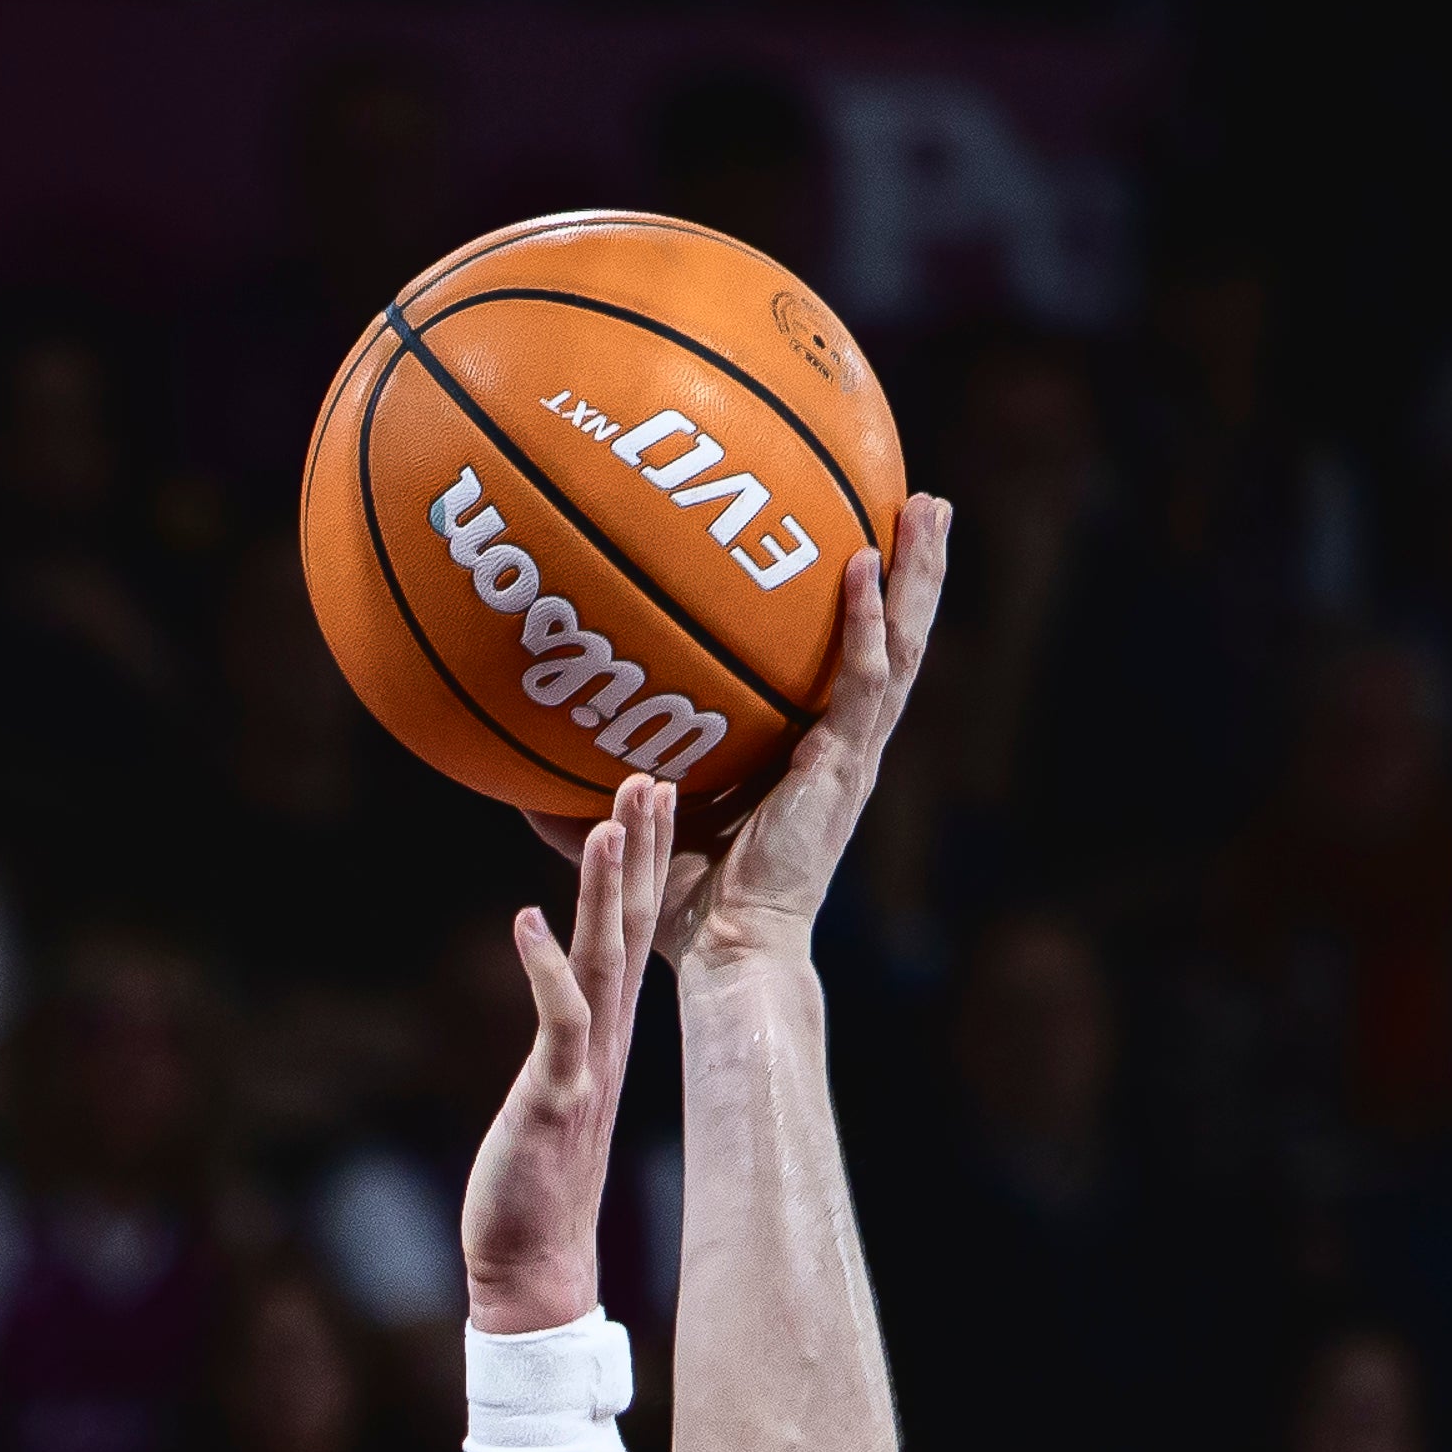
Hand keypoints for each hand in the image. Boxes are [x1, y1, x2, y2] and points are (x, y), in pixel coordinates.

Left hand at [459, 775, 676, 1330]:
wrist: (534, 1266)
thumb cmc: (535, 1187)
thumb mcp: (554, 1095)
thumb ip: (563, 1043)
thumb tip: (565, 1005)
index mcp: (607, 1037)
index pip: (635, 935)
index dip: (645, 866)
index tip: (656, 799)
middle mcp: (605, 1042)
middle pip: (631, 930)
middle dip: (640, 853)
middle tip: (651, 778)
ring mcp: (585, 1067)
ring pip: (602, 963)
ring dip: (607, 893)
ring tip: (610, 824)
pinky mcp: (557, 1098)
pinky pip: (556, 1023)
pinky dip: (543, 969)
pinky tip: (527, 919)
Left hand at [531, 502, 947, 969]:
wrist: (731, 953)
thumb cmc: (690, 908)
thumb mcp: (640, 827)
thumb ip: (596, 789)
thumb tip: (522, 764)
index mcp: (812, 754)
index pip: (846, 666)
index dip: (862, 609)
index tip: (862, 540)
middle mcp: (843, 748)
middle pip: (893, 641)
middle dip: (912, 570)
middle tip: (924, 498)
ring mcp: (851, 757)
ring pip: (901, 649)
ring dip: (917, 576)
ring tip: (929, 505)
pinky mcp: (845, 770)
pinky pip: (864, 683)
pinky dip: (866, 622)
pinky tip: (863, 565)